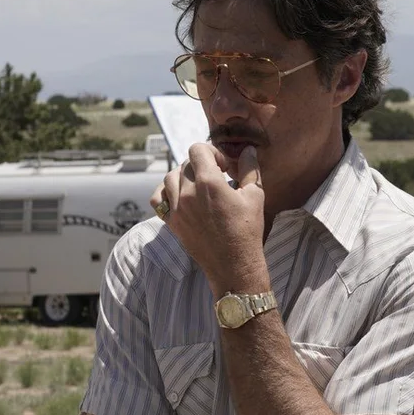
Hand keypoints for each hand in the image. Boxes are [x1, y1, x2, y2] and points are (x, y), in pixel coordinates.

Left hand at [154, 144, 267, 294]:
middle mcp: (188, 193)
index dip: (212, 153)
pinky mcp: (172, 222)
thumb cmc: (247, 230)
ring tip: (199, 186)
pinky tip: (181, 196)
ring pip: (170, 177)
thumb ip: (250, 168)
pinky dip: (166, 193)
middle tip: (217, 178)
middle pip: (186, 163)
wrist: (234, 265)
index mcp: (209, 182)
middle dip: (202, 165)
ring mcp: (177, 208)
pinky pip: (158, 199)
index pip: (197, 149)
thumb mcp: (255, 196)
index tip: (223, 167)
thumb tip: (248, 150)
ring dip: (184, 176)